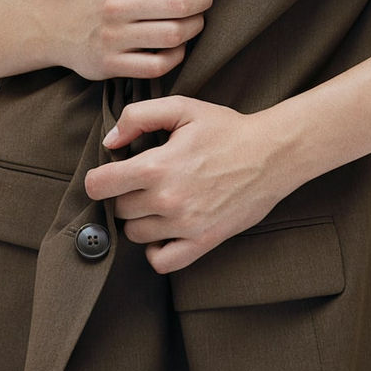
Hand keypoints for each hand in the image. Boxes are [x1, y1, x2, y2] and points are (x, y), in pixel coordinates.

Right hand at [61, 0, 212, 80]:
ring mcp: (113, 38)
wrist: (57, 29)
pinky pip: (157, 65)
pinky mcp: (112, 65)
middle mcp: (115, 6)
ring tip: (196, 20)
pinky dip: (175, 56)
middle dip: (203, 0)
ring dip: (194, 27)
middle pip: (179, 3)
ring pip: (172, 34)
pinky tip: (177, 45)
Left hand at [84, 95, 288, 273]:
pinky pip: (162, 261)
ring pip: (135, 234)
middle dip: (123, 194)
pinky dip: (156, 249)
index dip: (98, 178)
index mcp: (158, 166)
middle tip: (142, 181)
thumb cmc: (226, 129)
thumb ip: (138, 117)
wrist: (272, 154)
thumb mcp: (182, 108)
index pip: (100, 185)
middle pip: (118, 209)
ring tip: (156, 200)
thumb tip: (110, 142)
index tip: (110, 173)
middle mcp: (168, 200)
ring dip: (139, 219)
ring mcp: (185, 225)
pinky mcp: (203, 241)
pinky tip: (164, 230)